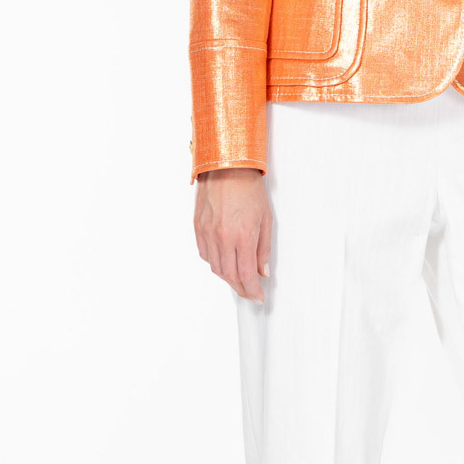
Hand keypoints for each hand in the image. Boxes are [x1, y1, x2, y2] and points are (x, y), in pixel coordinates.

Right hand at [194, 168, 272, 301]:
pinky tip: (224, 261)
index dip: (252, 290)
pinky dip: (214, 262)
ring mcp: (207, 233)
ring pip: (215, 268)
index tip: (258, 297)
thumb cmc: (248, 187)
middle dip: (241, 288)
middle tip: (250, 292)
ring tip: (238, 279)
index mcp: (242, 235)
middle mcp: (223, 237)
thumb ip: (263, 248)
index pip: (246, 275)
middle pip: (230, 276)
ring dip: (228, 278)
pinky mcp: (198, 227)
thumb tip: (262, 271)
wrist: (226, 166)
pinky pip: (205, 254)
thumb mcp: (266, 218)